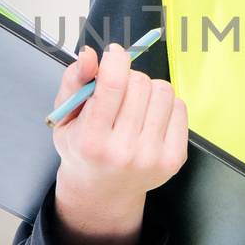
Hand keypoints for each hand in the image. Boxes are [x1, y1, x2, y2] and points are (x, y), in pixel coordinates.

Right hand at [51, 41, 188, 234]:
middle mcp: (123, 152)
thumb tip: (90, 55)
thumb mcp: (64, 117)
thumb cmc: (82, 149)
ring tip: (135, 104)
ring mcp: (152, 157)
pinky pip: (180, 107)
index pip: (113, 85)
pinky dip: (166, 104)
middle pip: (140, 84)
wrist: (103, 190)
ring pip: (163, 91)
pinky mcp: (174, 159)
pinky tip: (150, 117)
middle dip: (129, 77)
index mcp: (91, 141)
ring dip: (148, 89)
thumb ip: (73, 81)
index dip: (116, 60)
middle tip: (119, 90)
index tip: (114, 54)